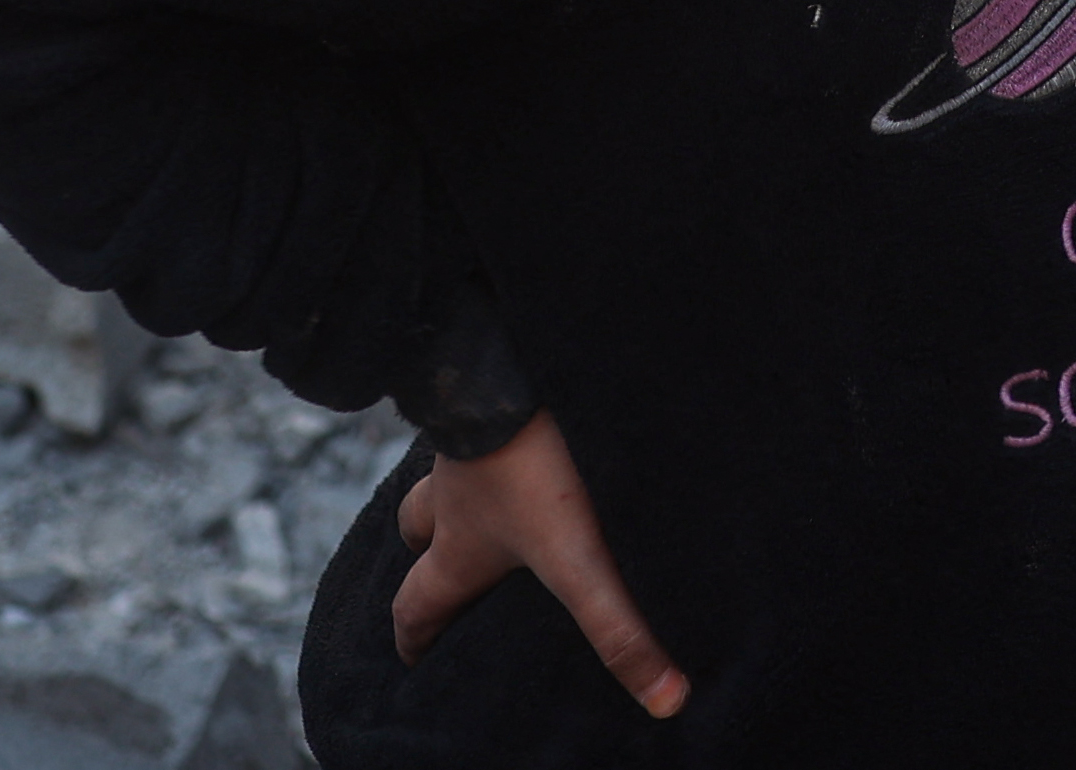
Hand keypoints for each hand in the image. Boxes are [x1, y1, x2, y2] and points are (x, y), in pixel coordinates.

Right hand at [390, 411, 691, 718]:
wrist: (503, 375)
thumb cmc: (527, 474)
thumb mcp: (576, 561)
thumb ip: (616, 628)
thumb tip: (667, 700)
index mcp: (459, 551)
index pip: (417, 607)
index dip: (412, 637)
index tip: (409, 656)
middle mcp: (451, 503)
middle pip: (417, 533)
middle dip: (420, 554)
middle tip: (426, 563)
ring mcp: (463, 451)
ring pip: (439, 480)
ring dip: (450, 496)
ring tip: (473, 499)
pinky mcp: (492, 405)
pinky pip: (475, 428)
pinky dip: (485, 440)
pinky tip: (520, 432)